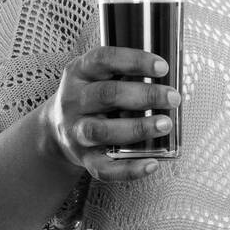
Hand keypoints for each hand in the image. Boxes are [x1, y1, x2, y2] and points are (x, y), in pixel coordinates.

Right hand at [42, 45, 180, 181]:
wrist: (56, 129)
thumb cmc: (92, 97)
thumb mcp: (99, 76)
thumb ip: (126, 73)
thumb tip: (171, 77)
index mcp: (79, 72)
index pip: (103, 59)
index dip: (134, 61)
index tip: (162, 67)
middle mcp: (74, 100)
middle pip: (107, 95)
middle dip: (145, 95)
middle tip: (173, 98)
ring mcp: (76, 131)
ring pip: (102, 131)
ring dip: (138, 128)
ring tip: (165, 125)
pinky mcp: (84, 158)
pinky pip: (104, 168)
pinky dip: (129, 169)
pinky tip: (152, 163)